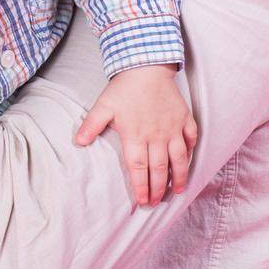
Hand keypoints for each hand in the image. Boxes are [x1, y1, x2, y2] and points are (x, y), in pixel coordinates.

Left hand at [74, 64, 197, 205]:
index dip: (140, 187)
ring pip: (179, 159)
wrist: (146, 66)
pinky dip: (191, 152)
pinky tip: (188, 163)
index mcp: (135, 135)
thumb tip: (77, 142)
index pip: (138, 168)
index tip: (142, 201)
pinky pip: (191, 139)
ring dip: (178, 177)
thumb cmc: (124, 88)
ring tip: (177, 191)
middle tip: (156, 203)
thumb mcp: (103, 106)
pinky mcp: (184, 118)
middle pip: (159, 169)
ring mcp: (172, 128)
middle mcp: (156, 136)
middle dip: (158, 189)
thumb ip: (91, 125)